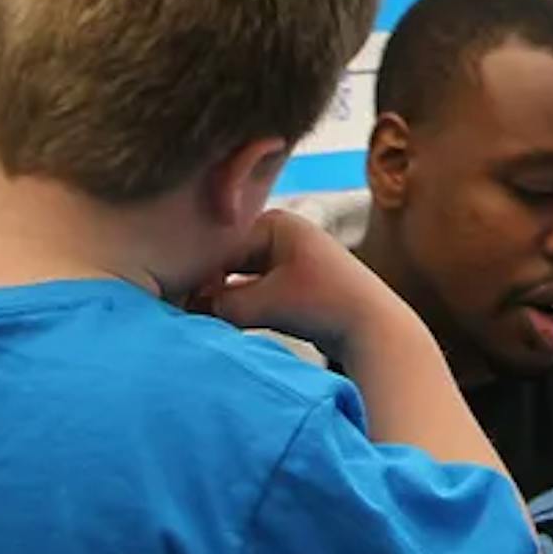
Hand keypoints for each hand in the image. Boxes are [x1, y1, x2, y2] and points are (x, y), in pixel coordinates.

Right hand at [204, 210, 403, 359]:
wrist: (375, 330)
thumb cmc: (324, 306)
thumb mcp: (263, 304)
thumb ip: (219, 304)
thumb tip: (188, 308)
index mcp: (276, 223)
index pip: (221, 246)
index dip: (196, 276)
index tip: (177, 301)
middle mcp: (283, 234)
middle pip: (229, 261)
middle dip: (208, 288)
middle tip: (185, 314)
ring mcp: (291, 259)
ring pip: (241, 279)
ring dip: (224, 300)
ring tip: (203, 321)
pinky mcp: (297, 285)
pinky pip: (257, 292)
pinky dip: (242, 307)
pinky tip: (226, 325)